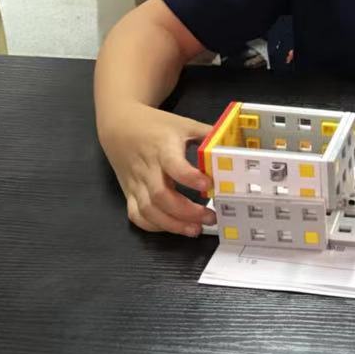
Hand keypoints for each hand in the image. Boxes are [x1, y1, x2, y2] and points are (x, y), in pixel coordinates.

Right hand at [99, 103, 216, 235]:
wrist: (119, 125)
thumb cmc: (155, 126)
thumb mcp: (183, 124)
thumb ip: (207, 135)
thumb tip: (235, 146)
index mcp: (162, 147)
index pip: (173, 165)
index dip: (190, 178)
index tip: (209, 185)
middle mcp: (147, 168)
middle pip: (160, 195)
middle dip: (186, 211)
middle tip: (210, 216)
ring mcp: (136, 183)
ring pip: (148, 210)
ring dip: (172, 225)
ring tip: (195, 230)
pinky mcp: (128, 193)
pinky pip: (137, 215)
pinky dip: (154, 226)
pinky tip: (174, 227)